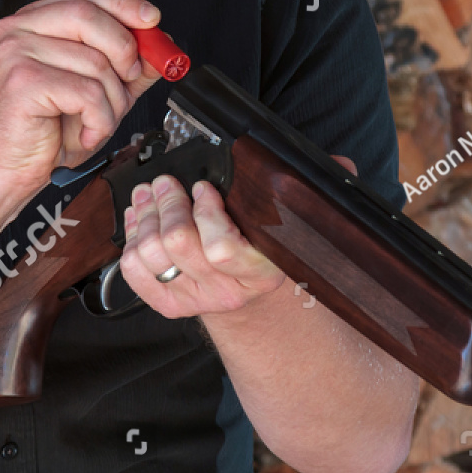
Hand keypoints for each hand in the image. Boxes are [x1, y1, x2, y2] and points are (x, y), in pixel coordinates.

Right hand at [0, 0, 161, 191]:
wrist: (6, 169)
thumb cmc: (45, 131)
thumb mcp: (99, 91)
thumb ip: (127, 65)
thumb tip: (161, 45)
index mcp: (33, 22)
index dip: (121, 0)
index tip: (152, 19)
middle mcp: (18, 29)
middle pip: (89, 14)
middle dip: (124, 49)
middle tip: (129, 79)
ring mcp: (15, 53)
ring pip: (94, 60)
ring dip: (113, 99)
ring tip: (100, 119)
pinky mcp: (22, 82)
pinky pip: (86, 92)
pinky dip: (100, 119)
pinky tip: (87, 131)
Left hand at [119, 156, 356, 317]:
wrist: (249, 295)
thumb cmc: (266, 248)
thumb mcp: (294, 225)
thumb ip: (314, 194)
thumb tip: (342, 168)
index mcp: (261, 272)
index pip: (222, 248)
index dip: (206, 212)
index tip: (206, 187)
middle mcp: (226, 291)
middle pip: (179, 244)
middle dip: (168, 203)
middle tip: (168, 182)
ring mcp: (193, 300)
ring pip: (151, 253)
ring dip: (146, 216)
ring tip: (150, 192)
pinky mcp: (166, 304)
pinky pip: (133, 271)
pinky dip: (129, 238)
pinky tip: (138, 217)